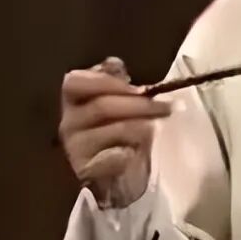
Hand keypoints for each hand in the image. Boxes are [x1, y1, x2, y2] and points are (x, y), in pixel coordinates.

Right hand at [59, 58, 171, 208]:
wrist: (123, 177)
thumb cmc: (124, 131)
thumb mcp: (122, 102)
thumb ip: (116, 81)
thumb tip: (114, 63)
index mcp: (74, 99)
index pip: (75, 82)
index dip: (105, 80)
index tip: (139, 87)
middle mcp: (69, 121)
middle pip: (102, 106)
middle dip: (141, 104)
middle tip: (171, 106)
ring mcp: (76, 147)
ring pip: (115, 130)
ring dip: (144, 127)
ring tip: (160, 127)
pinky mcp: (87, 171)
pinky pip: (114, 158)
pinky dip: (130, 154)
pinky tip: (138, 153)